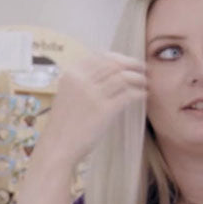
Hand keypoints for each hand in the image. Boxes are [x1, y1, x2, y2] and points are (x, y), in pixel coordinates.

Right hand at [39, 51, 146, 165]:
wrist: (58, 147)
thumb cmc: (62, 124)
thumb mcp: (66, 95)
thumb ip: (81, 82)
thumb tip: (107, 73)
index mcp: (71, 74)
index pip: (100, 57)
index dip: (117, 57)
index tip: (127, 62)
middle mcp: (81, 80)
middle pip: (114, 65)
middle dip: (132, 65)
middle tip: (142, 69)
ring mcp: (93, 95)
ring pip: (123, 78)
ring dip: (138, 78)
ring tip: (144, 82)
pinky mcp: (104, 110)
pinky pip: (128, 95)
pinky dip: (139, 93)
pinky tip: (143, 95)